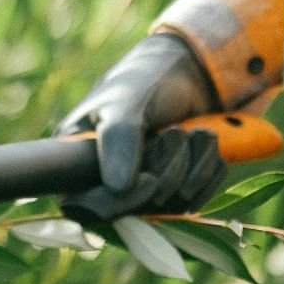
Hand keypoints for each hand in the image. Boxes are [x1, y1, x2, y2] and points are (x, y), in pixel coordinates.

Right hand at [57, 34, 222, 223]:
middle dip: (167, 170)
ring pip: (174, 205)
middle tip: (170, 133)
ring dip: (191, 162)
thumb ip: (119, 138)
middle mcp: (105, 186)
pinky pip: (202, 197)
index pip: (86, 209)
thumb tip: (118, 188)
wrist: (179, 73)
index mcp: (75, 164)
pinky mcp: (174, 193)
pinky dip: (209, 165)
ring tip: (182, 130)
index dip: (118, 204)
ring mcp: (142, 193)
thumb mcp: (124, 101)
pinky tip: (199, 140)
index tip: (149, 180)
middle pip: (139, 211)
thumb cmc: (138, 81)